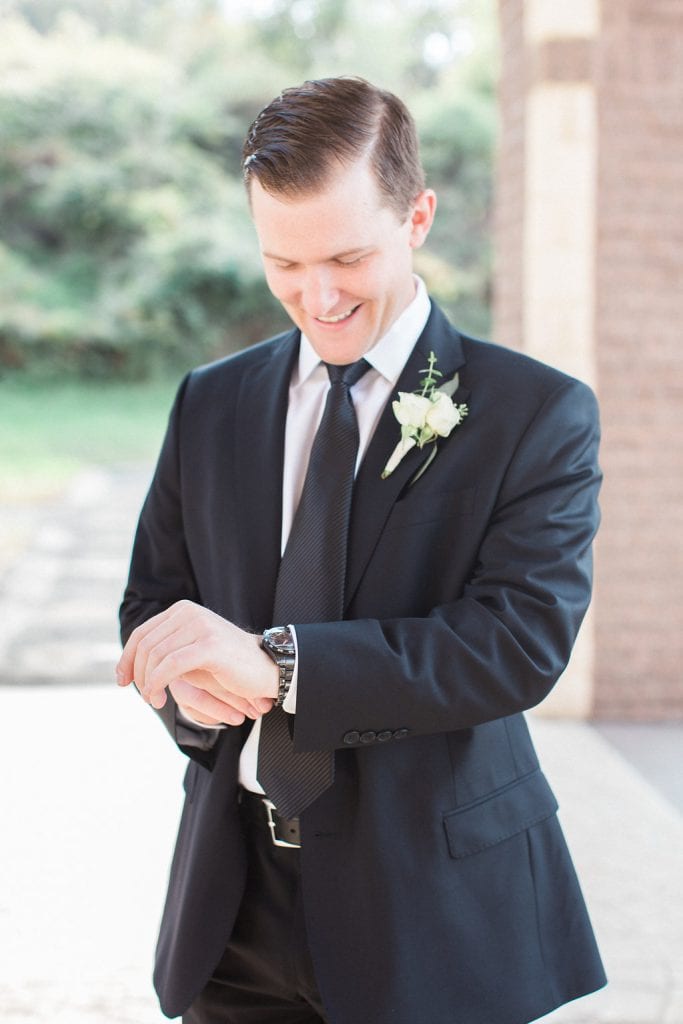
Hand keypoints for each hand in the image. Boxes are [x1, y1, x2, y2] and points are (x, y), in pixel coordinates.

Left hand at [116, 600, 277, 720]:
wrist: (267, 667)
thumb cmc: (228, 665)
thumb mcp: (192, 651)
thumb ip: (166, 650)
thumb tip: (130, 664)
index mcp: (183, 610)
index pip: (143, 633)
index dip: (127, 658)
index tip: (122, 681)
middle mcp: (189, 612)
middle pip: (146, 645)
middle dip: (137, 674)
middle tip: (144, 697)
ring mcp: (200, 626)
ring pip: (156, 656)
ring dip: (148, 683)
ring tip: (153, 701)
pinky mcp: (209, 645)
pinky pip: (170, 665)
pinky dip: (157, 683)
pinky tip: (158, 697)